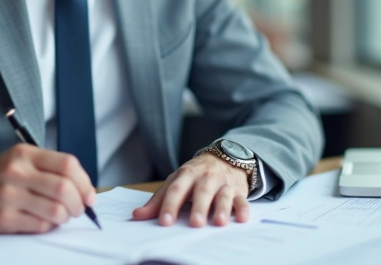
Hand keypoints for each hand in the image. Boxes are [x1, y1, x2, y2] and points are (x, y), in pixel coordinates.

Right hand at [0, 144, 96, 232]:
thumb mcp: (21, 159)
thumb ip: (50, 168)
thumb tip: (85, 190)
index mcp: (24, 154)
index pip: (67, 165)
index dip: (85, 182)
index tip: (89, 195)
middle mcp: (16, 172)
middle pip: (64, 188)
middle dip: (79, 203)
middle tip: (78, 209)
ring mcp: (8, 195)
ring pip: (56, 210)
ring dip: (65, 217)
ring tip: (61, 215)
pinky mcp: (3, 218)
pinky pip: (40, 225)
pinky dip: (48, 225)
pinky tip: (41, 220)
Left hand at [131, 153, 250, 226]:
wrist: (225, 157)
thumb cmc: (195, 174)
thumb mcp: (176, 182)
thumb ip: (158, 200)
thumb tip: (137, 215)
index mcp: (186, 174)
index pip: (176, 189)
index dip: (169, 205)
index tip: (164, 221)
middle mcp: (205, 178)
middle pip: (201, 192)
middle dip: (199, 208)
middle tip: (195, 224)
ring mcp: (223, 183)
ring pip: (223, 195)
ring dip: (222, 209)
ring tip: (219, 222)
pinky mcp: (238, 190)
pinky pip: (242, 200)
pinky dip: (243, 209)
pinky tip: (242, 219)